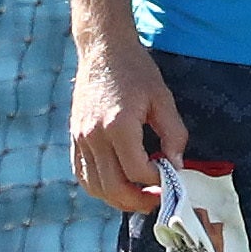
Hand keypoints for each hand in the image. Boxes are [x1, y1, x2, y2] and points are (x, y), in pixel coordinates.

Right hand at [69, 37, 186, 216]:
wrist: (103, 50)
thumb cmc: (136, 71)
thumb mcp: (163, 99)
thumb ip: (173, 134)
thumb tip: (176, 166)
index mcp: (118, 125)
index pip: (137, 171)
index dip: (157, 181)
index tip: (171, 178)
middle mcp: (94, 136)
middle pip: (113, 187)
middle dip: (139, 201)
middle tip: (158, 200)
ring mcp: (80, 139)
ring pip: (95, 186)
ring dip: (118, 199)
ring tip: (140, 197)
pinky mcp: (74, 138)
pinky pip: (83, 174)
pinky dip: (100, 187)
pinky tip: (118, 186)